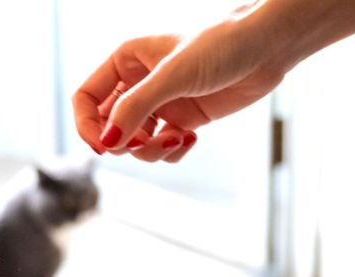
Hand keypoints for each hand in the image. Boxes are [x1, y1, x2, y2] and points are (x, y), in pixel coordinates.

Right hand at [73, 14, 289, 162]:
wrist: (268, 48)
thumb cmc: (220, 46)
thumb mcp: (172, 76)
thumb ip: (135, 108)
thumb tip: (107, 142)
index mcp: (125, 61)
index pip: (86, 99)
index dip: (87, 125)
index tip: (104, 145)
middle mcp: (137, 83)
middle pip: (107, 127)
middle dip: (124, 143)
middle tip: (144, 144)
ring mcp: (159, 104)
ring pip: (133, 143)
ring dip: (149, 151)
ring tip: (175, 142)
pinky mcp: (181, 120)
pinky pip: (160, 148)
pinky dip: (170, 152)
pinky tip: (191, 140)